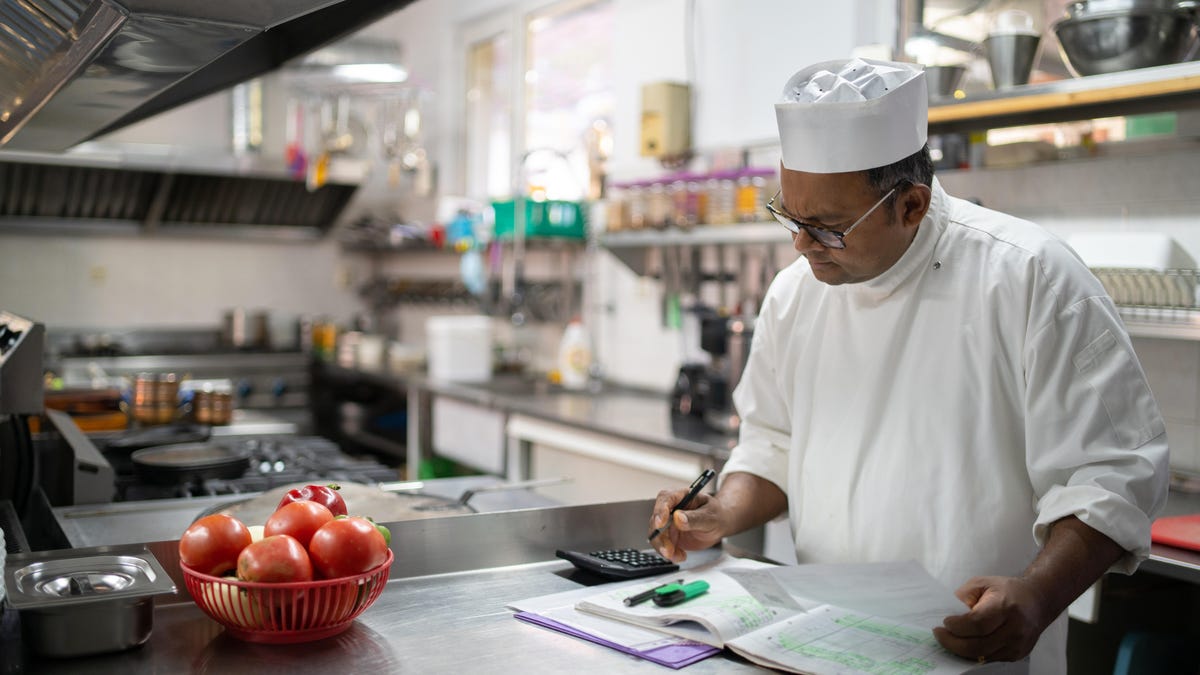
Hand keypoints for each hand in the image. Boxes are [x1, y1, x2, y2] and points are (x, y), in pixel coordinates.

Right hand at [648, 488, 723, 562]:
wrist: (719, 525)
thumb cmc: (716, 514)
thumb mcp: (710, 516)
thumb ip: (695, 518)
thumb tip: (678, 518)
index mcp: (681, 496)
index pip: (665, 499)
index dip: (660, 510)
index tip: (660, 523)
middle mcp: (671, 509)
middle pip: (656, 519)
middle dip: (659, 536)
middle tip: (668, 549)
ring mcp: (669, 523)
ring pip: (657, 535)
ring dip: (663, 547)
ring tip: (676, 556)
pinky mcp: (670, 536)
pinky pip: (663, 545)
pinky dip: (669, 553)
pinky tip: (680, 556)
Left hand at [933, 575, 1051, 662]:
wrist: (1038, 601)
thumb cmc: (1008, 590)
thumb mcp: (983, 583)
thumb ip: (965, 595)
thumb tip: (948, 612)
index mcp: (1005, 607)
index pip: (978, 624)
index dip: (958, 626)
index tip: (945, 622)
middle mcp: (1014, 629)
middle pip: (978, 645)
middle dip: (953, 643)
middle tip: (939, 634)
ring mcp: (1017, 645)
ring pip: (982, 656)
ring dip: (961, 650)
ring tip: (949, 640)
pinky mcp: (1017, 654)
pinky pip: (990, 659)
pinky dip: (973, 654)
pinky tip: (963, 644)